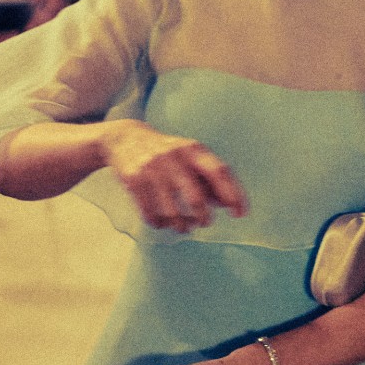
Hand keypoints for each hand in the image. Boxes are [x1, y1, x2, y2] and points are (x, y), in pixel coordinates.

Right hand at [103, 119, 247, 232]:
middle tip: (205, 223)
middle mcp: (174, 157)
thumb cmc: (167, 154)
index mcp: (193, 150)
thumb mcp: (190, 156)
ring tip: (184, 227)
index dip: (233, 194)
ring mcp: (152, 168)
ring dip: (181, 225)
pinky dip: (160, 224)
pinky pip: (150, 213)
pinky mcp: (134, 180)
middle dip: (203, 217)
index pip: (219, 171)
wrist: (125, 138)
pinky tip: (163, 222)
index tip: (240, 214)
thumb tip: (228, 203)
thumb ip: (209, 178)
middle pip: (195, 197)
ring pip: (171, 211)